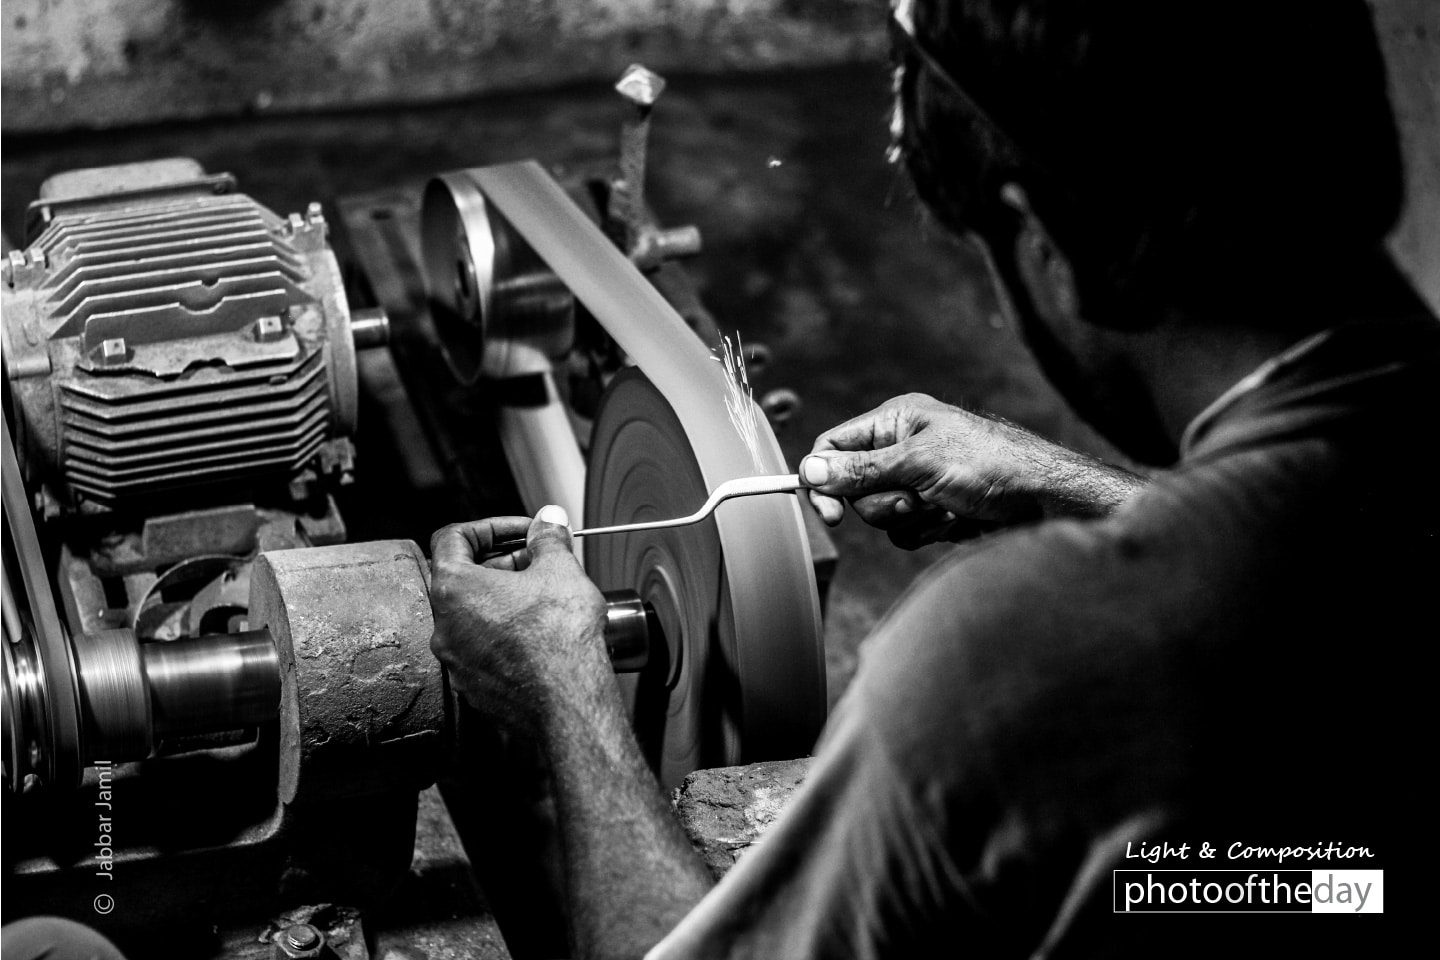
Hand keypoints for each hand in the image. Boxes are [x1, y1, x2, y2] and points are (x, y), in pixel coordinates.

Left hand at [429, 506, 610, 738]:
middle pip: (464, 578)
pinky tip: (540, 634)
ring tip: (544, 598)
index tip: (520, 531)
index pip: (453, 537)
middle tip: (539, 562)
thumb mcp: (561, 569)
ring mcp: (456, 661)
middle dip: (504, 563)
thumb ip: (548, 538)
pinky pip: (484, 650)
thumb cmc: (560, 639)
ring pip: (474, 617)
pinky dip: (506, 634)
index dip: (490, 526)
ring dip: (504, 600)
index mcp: (454, 589)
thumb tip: (547, 521)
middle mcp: (445, 626)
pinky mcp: (474, 687)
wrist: (569, 701)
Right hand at [801, 393, 1144, 547]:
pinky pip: (906, 532)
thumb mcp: (919, 462)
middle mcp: (903, 449)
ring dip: (911, 519)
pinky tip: (958, 519)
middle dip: (884, 503)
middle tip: (916, 499)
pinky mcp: (935, 511)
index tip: (830, 513)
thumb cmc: (991, 464)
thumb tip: (809, 469)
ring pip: (881, 516)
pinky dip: (929, 531)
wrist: (1044, 500)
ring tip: (946, 506)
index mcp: (896, 421)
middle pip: (854, 488)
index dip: (824, 478)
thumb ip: (860, 469)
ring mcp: (919, 482)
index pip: (835, 446)